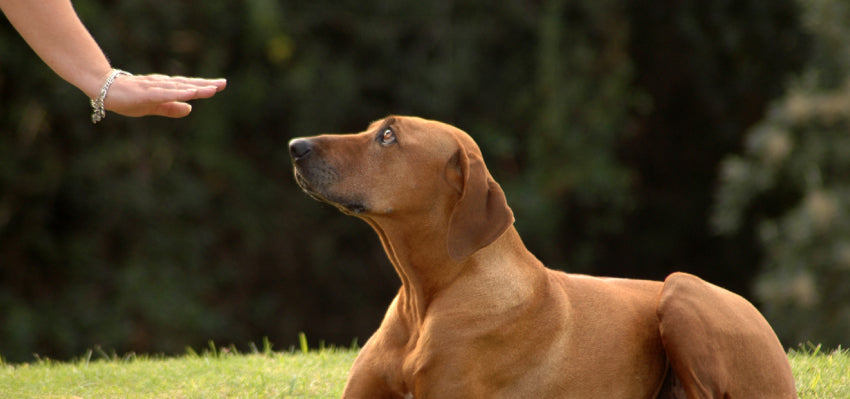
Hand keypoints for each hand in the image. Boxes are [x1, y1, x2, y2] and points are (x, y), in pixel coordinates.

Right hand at [104, 73, 226, 117]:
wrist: (102, 89)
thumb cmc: (127, 97)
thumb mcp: (153, 106)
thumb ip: (171, 108)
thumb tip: (190, 109)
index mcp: (165, 88)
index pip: (188, 86)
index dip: (204, 86)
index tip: (221, 85)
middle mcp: (162, 85)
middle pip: (187, 84)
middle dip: (206, 84)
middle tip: (224, 83)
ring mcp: (154, 88)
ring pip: (179, 88)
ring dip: (195, 88)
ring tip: (212, 89)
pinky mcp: (145, 93)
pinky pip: (165, 94)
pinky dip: (178, 93)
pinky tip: (189, 93)